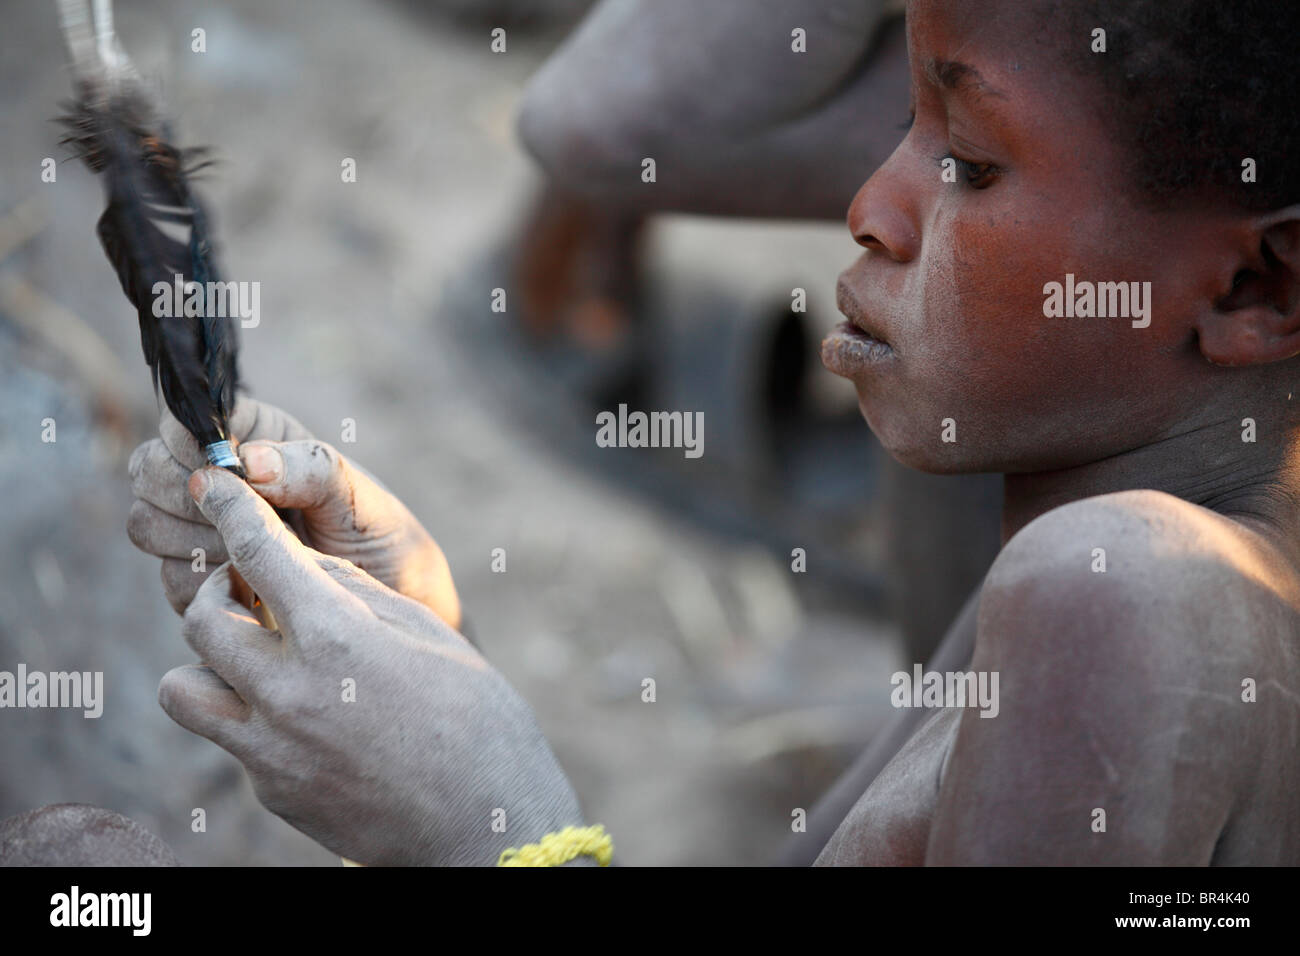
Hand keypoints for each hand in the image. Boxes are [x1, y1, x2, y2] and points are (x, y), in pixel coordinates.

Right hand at [127, 398, 459, 629]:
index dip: (191, 445)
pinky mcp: (198, 583)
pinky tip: (260, 591)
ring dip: (200, 544)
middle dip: (190, 499)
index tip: (233, 476)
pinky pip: (171, 580)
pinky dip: (210, 588)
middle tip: (250, 523)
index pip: (184, 419)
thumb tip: (251, 461)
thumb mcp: (361, 499)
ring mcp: (202, 532)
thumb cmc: (383, 542)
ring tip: (264, 557)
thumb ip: (310, 469)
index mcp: (257, 437)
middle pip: (148, 471)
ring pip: (147, 526)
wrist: (394, 613)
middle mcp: (221, 480)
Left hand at [159, 467, 583, 865]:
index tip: (214, 482)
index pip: (259, 552)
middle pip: (202, 621)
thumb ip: (356, 595)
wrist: (485, 827)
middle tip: (250, 586)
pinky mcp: (273, 790)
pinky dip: (251, 713)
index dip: (231, 506)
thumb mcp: (427, 635)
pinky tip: (303, 713)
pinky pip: (231, 738)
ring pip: (183, 689)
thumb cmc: (478, 721)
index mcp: (336, 640)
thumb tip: (304, 568)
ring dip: (209, 661)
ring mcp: (272, 750)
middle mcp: (287, 693)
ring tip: (255, 656)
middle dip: (218, 589)